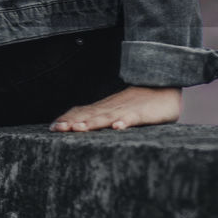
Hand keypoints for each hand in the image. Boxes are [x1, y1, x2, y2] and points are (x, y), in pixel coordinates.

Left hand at [49, 85, 181, 132]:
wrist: (165, 89)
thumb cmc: (143, 104)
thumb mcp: (120, 111)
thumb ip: (106, 119)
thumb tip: (90, 128)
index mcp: (106, 108)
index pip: (82, 112)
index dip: (68, 119)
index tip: (52, 127)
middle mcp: (112, 107)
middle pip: (89, 115)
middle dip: (72, 122)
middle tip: (56, 129)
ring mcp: (126, 109)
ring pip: (106, 117)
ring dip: (91, 123)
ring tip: (77, 129)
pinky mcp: (142, 113)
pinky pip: (132, 117)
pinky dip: (124, 121)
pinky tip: (117, 127)